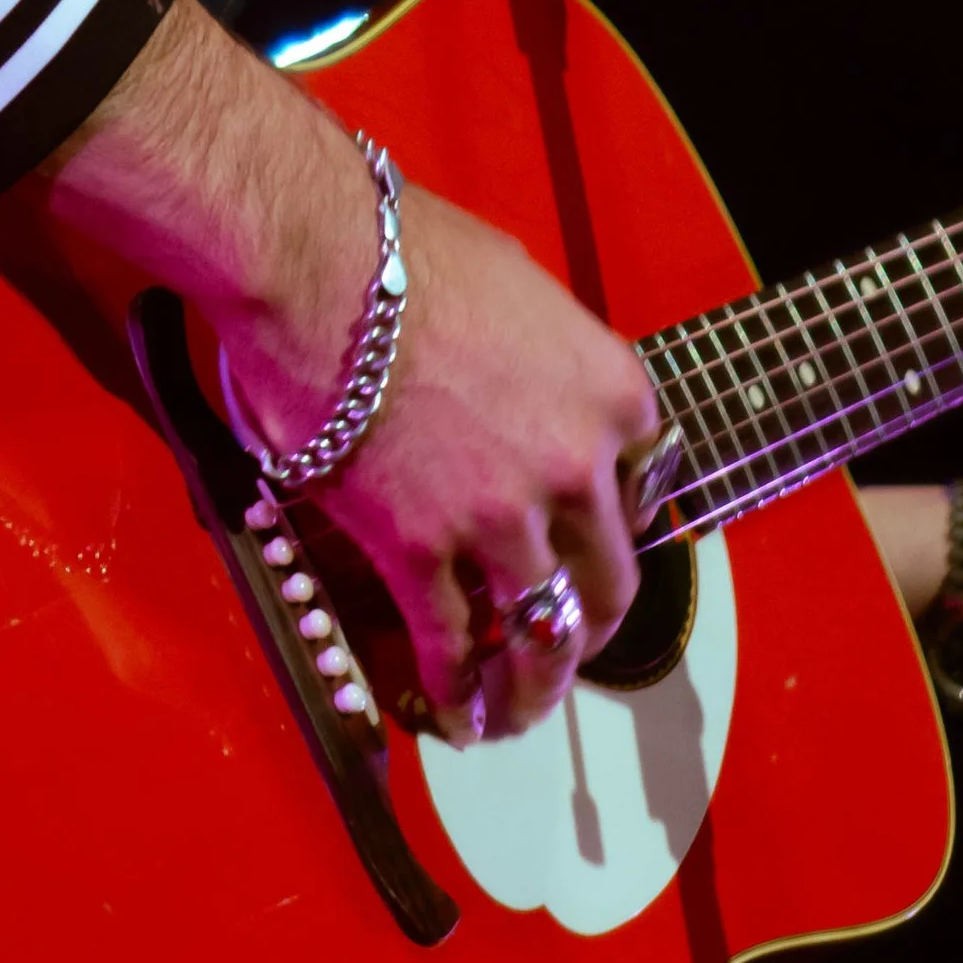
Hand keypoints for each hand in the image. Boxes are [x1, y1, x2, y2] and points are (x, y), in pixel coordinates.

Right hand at [226, 176, 657, 741]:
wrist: (316, 259)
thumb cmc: (402, 248)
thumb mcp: (516, 284)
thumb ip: (545, 352)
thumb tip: (523, 377)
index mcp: (612, 391)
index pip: (646, 482)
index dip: (614, 516)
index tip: (592, 539)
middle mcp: (575, 465)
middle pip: (609, 575)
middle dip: (591, 617)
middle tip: (568, 637)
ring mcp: (502, 517)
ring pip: (544, 632)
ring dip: (536, 682)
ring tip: (519, 706)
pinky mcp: (423, 554)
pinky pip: (454, 647)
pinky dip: (460, 694)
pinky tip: (456, 714)